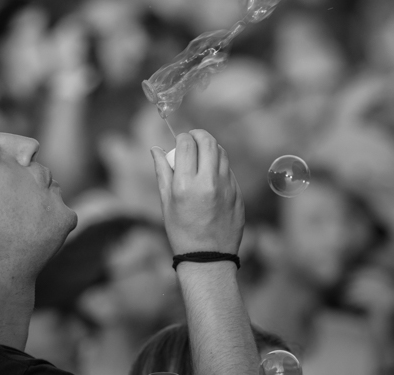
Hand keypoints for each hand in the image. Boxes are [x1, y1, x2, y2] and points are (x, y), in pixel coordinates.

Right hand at [150, 130, 244, 255]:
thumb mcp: (166, 202)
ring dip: (211, 149)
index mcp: (186, 185)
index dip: (182, 137)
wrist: (208, 258)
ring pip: (222, 153)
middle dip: (199, 135)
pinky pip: (229, 171)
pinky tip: (212, 176)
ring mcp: (227, 188)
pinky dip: (220, 167)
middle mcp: (209, 183)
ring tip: (202, 156)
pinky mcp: (238, 195)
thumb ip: (162, 172)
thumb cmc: (181, 232)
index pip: (187, 144)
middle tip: (193, 139)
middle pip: (208, 142)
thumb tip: (155, 149)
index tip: (180, 140)